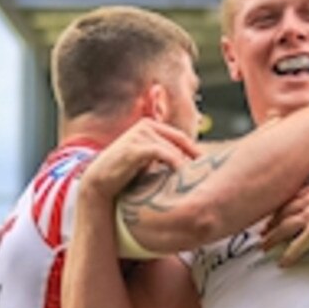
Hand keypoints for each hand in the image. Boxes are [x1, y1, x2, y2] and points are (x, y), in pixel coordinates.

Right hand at [83, 118, 200, 197]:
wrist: (100, 181)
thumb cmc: (125, 173)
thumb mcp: (147, 160)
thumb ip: (164, 155)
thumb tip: (189, 163)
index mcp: (150, 126)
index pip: (180, 138)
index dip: (195, 152)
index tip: (209, 166)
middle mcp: (145, 126)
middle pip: (179, 142)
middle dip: (194, 157)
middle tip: (207, 173)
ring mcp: (139, 134)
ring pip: (172, 149)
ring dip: (183, 165)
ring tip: (193, 180)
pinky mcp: (135, 146)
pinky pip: (162, 153)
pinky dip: (174, 164)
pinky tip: (180, 175)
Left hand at [262, 168, 308, 265]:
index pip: (291, 197)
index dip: (279, 208)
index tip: (272, 217)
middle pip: (284, 212)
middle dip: (270, 224)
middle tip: (262, 234)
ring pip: (285, 227)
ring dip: (272, 239)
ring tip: (264, 248)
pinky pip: (296, 245)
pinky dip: (287, 255)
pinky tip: (282, 263)